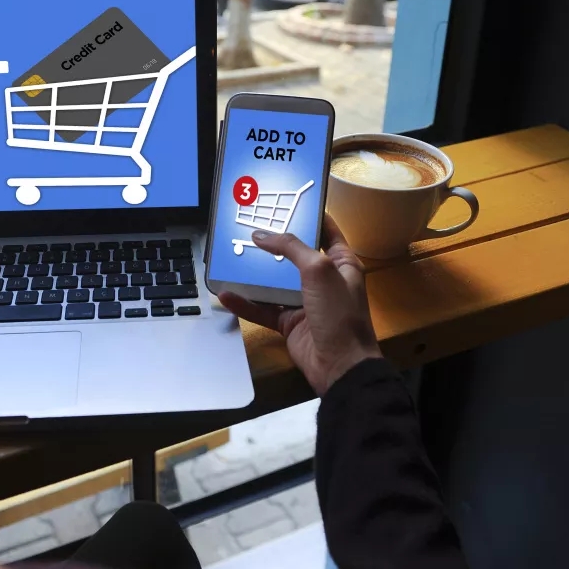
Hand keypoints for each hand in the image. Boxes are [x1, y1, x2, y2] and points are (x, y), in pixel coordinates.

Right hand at [218, 214, 382, 394]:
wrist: (340, 366)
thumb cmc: (339, 313)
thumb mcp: (319, 270)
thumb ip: (291, 248)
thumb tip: (262, 235)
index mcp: (341, 263)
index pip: (326, 231)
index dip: (308, 216)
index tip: (286, 202)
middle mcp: (324, 280)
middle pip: (295, 255)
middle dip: (273, 243)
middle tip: (248, 226)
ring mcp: (306, 302)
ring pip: (275, 282)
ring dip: (254, 274)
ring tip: (231, 258)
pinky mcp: (289, 322)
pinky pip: (264, 309)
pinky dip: (246, 302)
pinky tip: (227, 294)